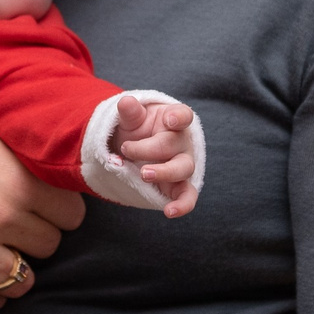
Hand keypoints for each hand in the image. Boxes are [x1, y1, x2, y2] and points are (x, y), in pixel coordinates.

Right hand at [0, 87, 83, 313]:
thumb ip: (18, 166)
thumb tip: (43, 182)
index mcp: (18, 179)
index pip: (71, 216)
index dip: (59, 213)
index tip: (44, 210)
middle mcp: (0, 215)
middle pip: (48, 248)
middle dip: (35, 240)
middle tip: (17, 230)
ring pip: (20, 281)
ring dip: (14, 273)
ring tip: (3, 260)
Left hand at [110, 94, 200, 216]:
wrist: (134, 150)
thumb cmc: (137, 130)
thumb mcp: (131, 120)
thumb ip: (130, 112)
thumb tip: (125, 102)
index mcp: (173, 120)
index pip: (183, 115)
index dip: (179, 117)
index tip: (170, 120)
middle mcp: (182, 142)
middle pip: (175, 144)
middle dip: (152, 148)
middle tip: (127, 150)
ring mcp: (182, 164)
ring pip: (183, 169)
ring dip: (164, 172)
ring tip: (143, 174)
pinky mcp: (179, 185)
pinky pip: (187, 196)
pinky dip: (182, 205)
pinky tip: (169, 212)